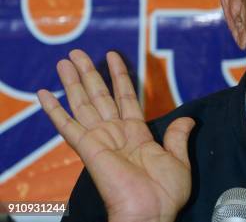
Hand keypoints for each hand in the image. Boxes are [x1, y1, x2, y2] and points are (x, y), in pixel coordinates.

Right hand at [37, 50, 194, 221]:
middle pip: (100, 96)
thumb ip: (178, 136)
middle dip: (90, 73)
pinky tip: (44, 94)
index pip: (125, 96)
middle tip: (77, 53)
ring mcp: (100, 140)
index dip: (119, 75)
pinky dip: (55, 111)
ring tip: (65, 61)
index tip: (113, 55)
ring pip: (83, 104)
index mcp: (136, 134)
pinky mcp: (88, 149)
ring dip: (73, 82)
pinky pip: (68, 127)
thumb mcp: (178, 159)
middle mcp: (115, 133)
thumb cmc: (165, 193)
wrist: (152, 212)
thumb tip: (189, 119)